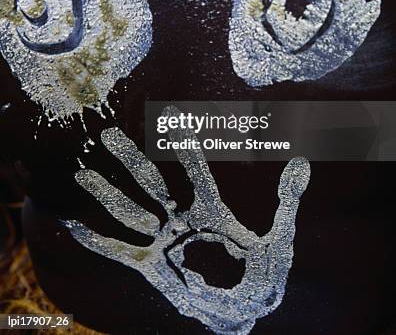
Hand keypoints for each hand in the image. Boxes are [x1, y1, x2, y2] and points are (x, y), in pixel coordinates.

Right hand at [66, 107, 309, 333]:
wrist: (243, 310)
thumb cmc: (262, 273)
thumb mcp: (279, 238)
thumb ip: (288, 200)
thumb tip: (303, 160)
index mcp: (210, 211)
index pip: (196, 175)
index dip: (187, 149)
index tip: (175, 117)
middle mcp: (181, 219)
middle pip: (152, 185)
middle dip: (131, 161)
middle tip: (109, 133)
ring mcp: (163, 242)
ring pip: (129, 212)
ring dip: (106, 194)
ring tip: (82, 172)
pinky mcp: (151, 267)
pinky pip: (119, 251)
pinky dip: (96, 240)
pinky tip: (74, 225)